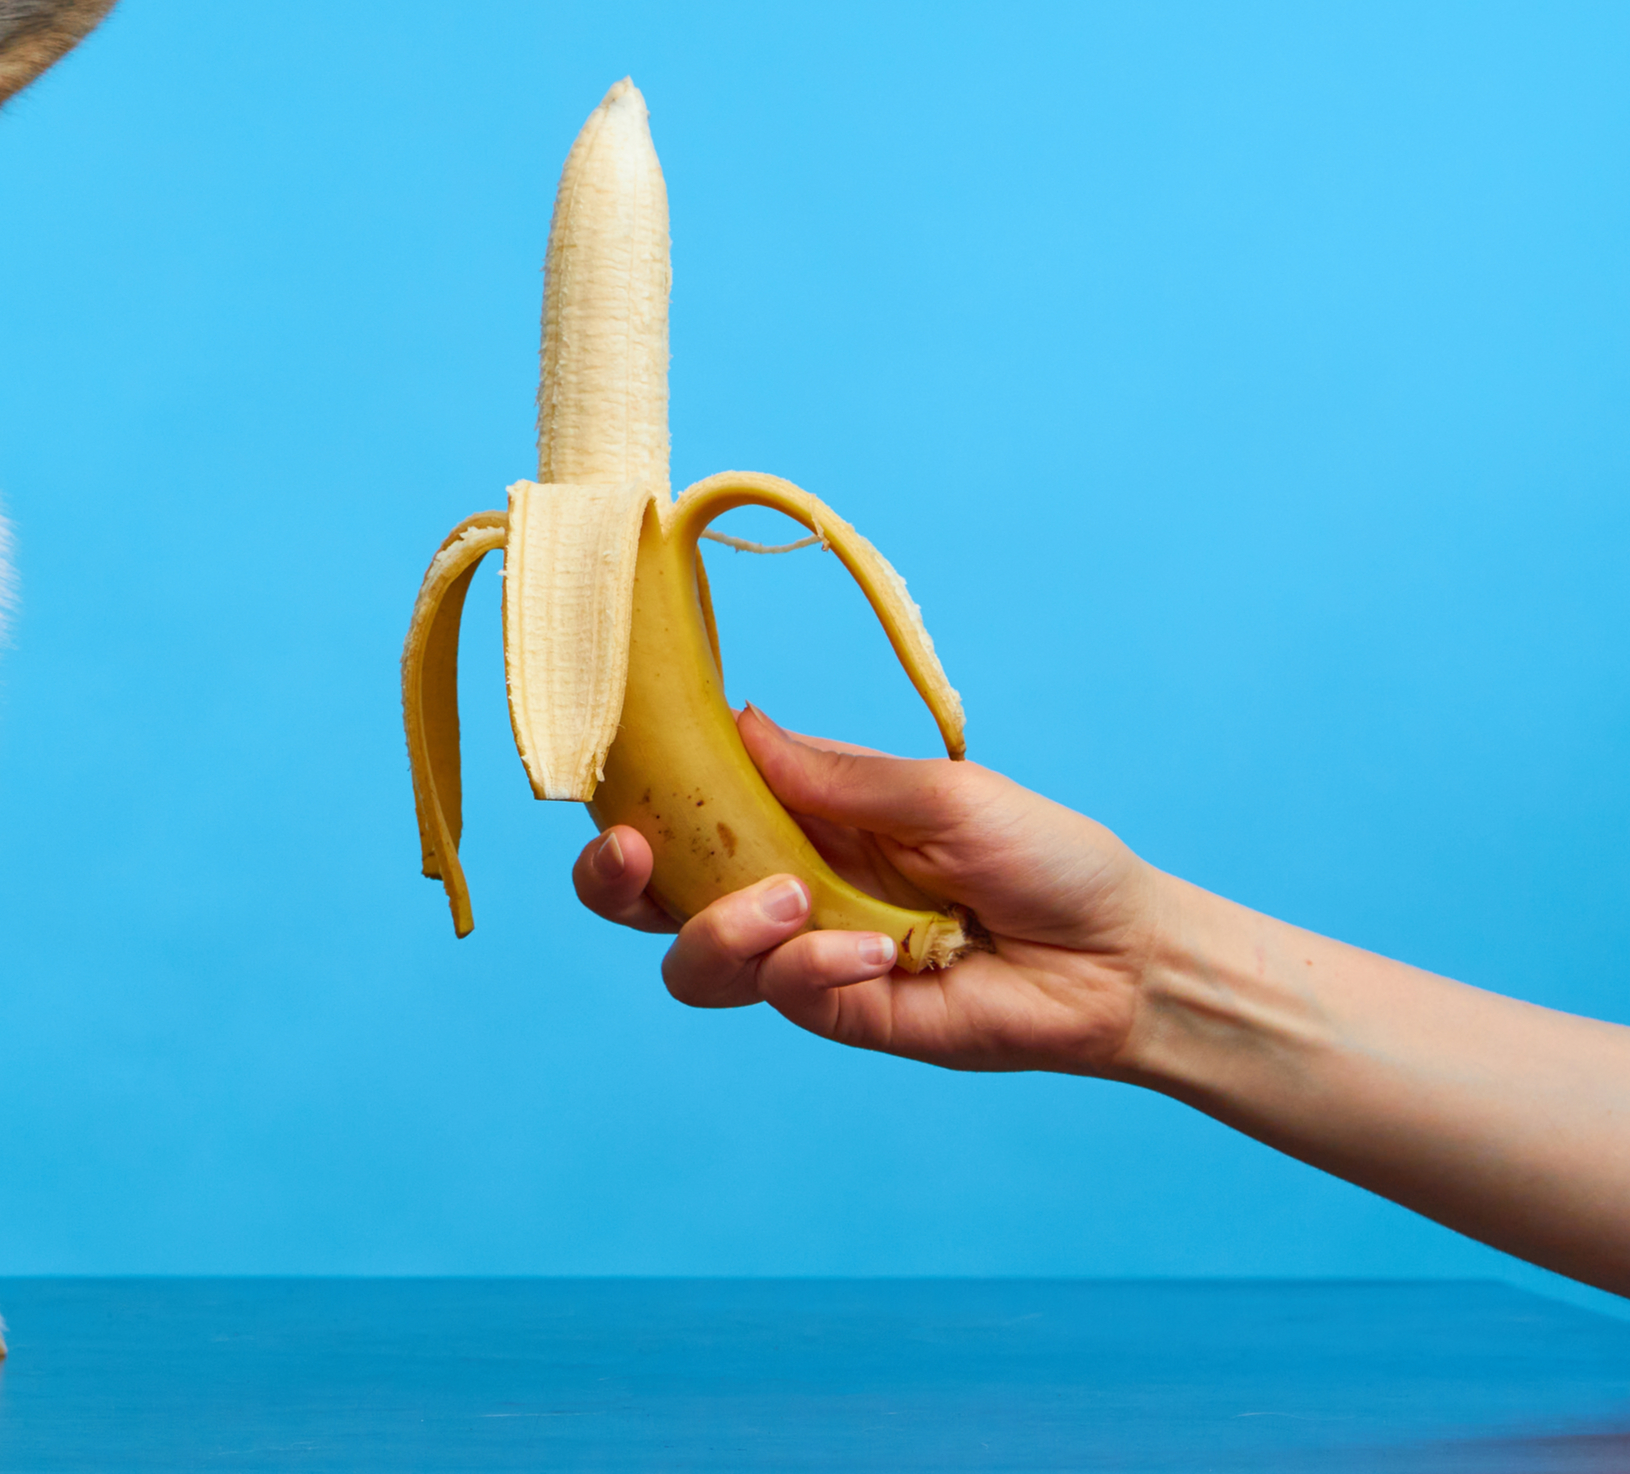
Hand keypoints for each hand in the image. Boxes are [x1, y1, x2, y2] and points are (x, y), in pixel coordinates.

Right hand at [570, 707, 1169, 1074]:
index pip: (688, 804)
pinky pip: (780, 995)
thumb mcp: (940, 792)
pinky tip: (874, 955)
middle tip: (636, 855)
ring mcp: (805, 955)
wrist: (1121, 957)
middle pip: (653, 893)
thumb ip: (831, 774)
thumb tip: (733, 722)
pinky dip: (809, 969)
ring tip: (792, 904)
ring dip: (718, 928)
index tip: (618, 784)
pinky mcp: (838, 1014)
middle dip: (615, 877)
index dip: (635, 795)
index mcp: (799, 814)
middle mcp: (783, 883)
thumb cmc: (1046, 856)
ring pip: (692, 958)